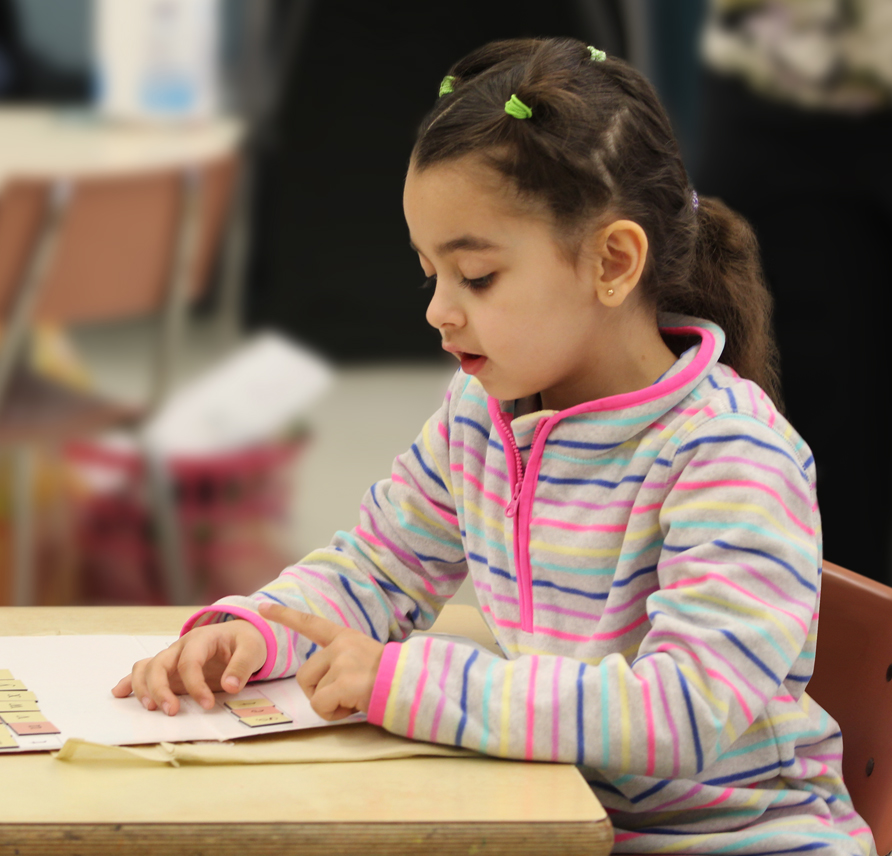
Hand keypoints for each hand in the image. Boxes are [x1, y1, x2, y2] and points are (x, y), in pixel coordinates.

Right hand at [111, 619, 266, 715]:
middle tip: (172, 712)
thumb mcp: (252, 649)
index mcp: (202, 638)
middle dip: (160, 689)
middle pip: (159, 664)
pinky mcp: (170, 670)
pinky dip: (130, 682)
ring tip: (151, 709)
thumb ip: (242, 666)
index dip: (195, 685)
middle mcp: (181, 647)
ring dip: (143, 688)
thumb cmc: (245, 641)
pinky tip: (120, 693)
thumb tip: (230, 686)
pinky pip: (143, 671)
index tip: (208, 705)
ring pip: (146, 667)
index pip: (190, 662)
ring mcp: (173, 658)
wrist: (241, 635)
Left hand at [258, 602, 383, 720]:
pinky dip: (334, 713)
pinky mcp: (344, 681)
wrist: (411, 683)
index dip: (285, 616)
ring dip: (330, 703)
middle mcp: (340, 645)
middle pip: (305, 675)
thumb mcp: (365, 659)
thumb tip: (323, 686)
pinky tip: (354, 705)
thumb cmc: (390, 677)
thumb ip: (342, 663)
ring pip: (313, 693)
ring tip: (355, 697)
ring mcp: (342, 662)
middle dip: (319, 691)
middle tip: (347, 693)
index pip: (310, 623)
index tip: (262, 608)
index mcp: (345, 637)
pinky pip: (320, 706)